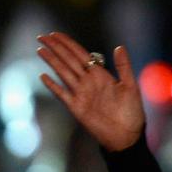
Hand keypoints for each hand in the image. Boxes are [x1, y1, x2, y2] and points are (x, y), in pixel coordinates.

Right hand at [37, 32, 144, 151]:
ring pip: (63, 73)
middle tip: (42, 37)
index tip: (56, 34)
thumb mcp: (130, 86)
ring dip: (52, 62)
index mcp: (100, 74)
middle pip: (68, 60)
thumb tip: (119, 46)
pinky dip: (53, 85)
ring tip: (40, 50)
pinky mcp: (77, 108)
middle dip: (56, 48)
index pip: (80, 54)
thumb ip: (123, 66)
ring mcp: (81, 94)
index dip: (68, 44)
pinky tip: (43, 76)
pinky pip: (62, 94)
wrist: (127, 137)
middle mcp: (88, 81)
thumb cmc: (132, 112)